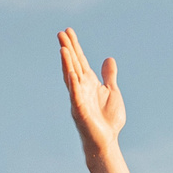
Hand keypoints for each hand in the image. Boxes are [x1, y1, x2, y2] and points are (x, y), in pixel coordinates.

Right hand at [58, 28, 125, 152]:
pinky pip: (75, 95)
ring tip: (63, 48)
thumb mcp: (112, 92)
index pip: (80, 60)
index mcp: (89, 82)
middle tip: (60, 33)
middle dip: (68, 49)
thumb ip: (109, 76)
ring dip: (67, 63)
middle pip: (73, 64)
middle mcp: (81, 88)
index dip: (74, 46)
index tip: (68, 31)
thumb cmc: (108, 119)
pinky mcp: (80, 111)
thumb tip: (109, 59)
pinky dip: (73, 84)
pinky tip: (71, 72)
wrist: (107, 141)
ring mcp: (79, 98)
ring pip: (71, 77)